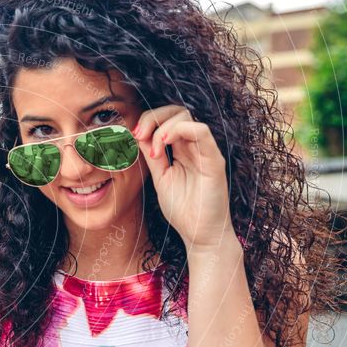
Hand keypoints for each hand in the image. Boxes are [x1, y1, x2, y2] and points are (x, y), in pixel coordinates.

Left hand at [133, 105, 235, 252]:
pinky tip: (163, 143)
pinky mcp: (214, 160)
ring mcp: (205, 151)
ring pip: (187, 117)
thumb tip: (137, 135)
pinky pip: (202, 131)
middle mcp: (194, 147)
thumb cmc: (182, 210)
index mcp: (181, 150)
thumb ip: (152, 157)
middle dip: (152, 117)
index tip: (132, 135)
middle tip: (138, 134)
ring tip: (153, 148)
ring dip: (163, 125)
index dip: (148, 121)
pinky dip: (180, 129)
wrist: (200, 234)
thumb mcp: (160, 178)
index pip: (167, 120)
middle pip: (177, 111)